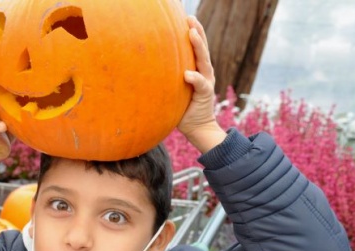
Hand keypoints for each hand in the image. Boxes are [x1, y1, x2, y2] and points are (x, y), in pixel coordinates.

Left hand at [177, 16, 226, 152]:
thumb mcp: (175, 90)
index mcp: (198, 70)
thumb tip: (148, 67)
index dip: (193, 33)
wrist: (197, 127)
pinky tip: (188, 74)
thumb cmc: (183, 108)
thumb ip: (169, 78)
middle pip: (202, 49)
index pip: (196, 48)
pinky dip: (195, 79)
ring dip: (198, 47)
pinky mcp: (205, 95)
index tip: (186, 18)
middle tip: (190, 18)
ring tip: (192, 33)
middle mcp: (205, 73)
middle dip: (197, 32)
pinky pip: (201, 85)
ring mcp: (207, 83)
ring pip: (204, 62)